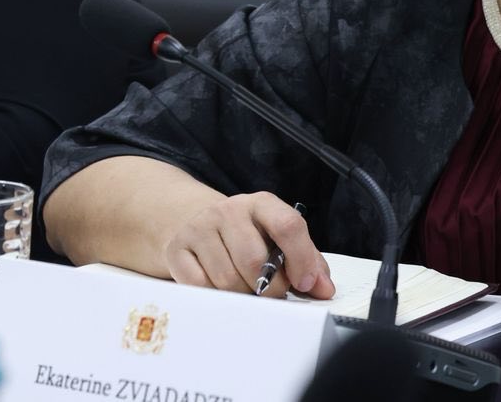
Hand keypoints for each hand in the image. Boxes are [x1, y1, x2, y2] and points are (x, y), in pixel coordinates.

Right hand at [163, 192, 334, 298]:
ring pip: (227, 279)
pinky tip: (219, 287)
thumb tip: (324, 289)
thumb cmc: (248, 237)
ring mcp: (199, 227)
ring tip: (245, 288)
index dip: (301, 260)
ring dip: (241, 295)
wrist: (197, 223)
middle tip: (270, 292)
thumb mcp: (278, 239)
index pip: (288, 225)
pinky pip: (200, 287)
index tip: (305, 284)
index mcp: (261, 204)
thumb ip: (307, 261)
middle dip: (269, 289)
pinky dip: (215, 296)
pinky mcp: (177, 249)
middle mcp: (229, 210)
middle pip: (255, 261)